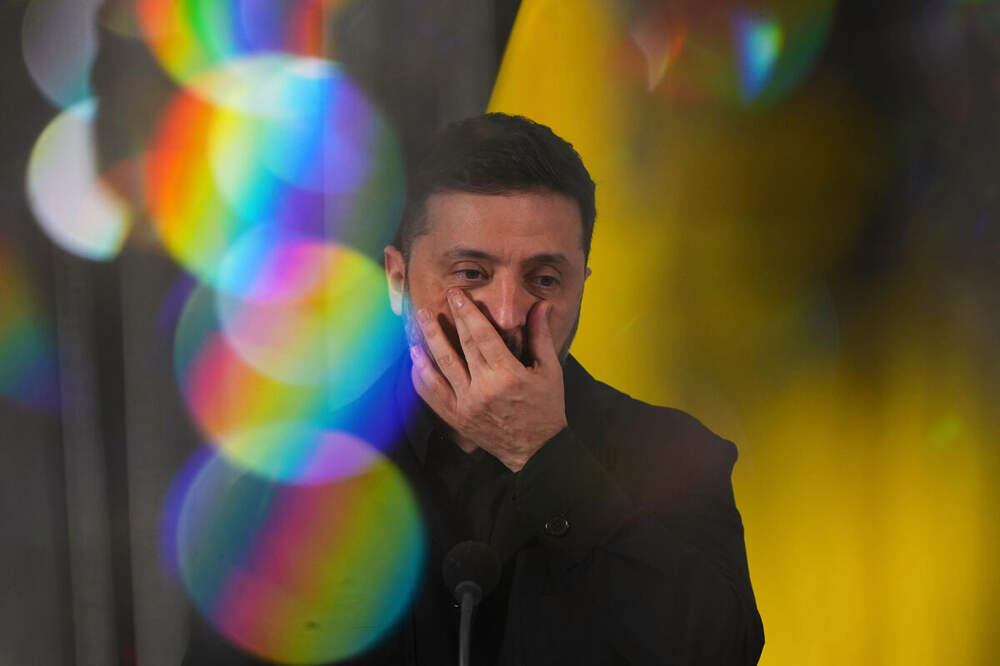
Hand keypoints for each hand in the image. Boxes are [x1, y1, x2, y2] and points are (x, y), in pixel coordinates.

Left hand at [409, 288, 567, 471]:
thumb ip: (540, 336)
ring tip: (422, 320)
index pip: (482, 335)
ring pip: (443, 367)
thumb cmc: (546, 408)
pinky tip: (416, 359)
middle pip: (461, 346)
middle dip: (449, 320)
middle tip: (439, 299)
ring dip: (430, 341)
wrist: (536, 449)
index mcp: (508, 374)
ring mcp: (467, 405)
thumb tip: (541, 305)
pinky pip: (434, 395)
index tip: (457, 294)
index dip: (468, 312)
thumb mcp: (550, 370)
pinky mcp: (458, 418)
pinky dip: (423, 376)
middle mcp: (484, 388)